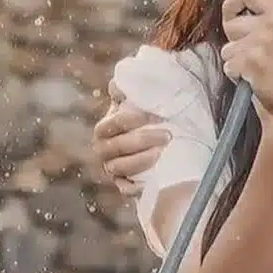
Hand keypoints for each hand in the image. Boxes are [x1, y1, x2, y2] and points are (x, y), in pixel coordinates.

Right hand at [93, 80, 170, 195]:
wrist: (165, 146)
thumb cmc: (151, 122)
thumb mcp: (142, 105)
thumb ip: (130, 92)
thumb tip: (118, 84)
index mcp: (105, 129)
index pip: (111, 124)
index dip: (130, 120)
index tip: (153, 115)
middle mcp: (105, 149)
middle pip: (118, 146)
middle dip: (142, 140)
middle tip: (167, 135)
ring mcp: (113, 168)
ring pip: (120, 168)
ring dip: (141, 160)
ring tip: (162, 153)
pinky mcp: (124, 185)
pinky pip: (126, 188)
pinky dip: (135, 186)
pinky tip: (149, 180)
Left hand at [220, 0, 272, 121]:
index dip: (232, 2)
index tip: (232, 14)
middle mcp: (269, 23)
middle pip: (231, 25)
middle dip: (235, 41)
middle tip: (250, 53)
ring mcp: (259, 41)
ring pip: (228, 49)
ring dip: (236, 61)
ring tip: (255, 69)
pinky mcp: (251, 61)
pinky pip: (230, 66)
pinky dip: (237, 75)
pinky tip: (253, 79)